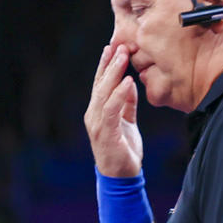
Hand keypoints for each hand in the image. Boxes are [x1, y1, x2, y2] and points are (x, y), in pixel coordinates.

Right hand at [83, 42, 142, 177]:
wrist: (121, 177)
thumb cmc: (124, 150)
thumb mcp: (127, 123)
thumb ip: (126, 104)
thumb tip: (129, 84)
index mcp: (97, 111)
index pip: (100, 84)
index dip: (105, 65)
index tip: (112, 47)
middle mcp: (93, 114)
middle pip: (100, 84)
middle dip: (110, 63)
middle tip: (120, 45)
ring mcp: (96, 123)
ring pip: (104, 93)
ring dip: (114, 73)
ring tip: (124, 57)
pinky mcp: (105, 132)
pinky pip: (112, 109)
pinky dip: (120, 94)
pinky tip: (128, 82)